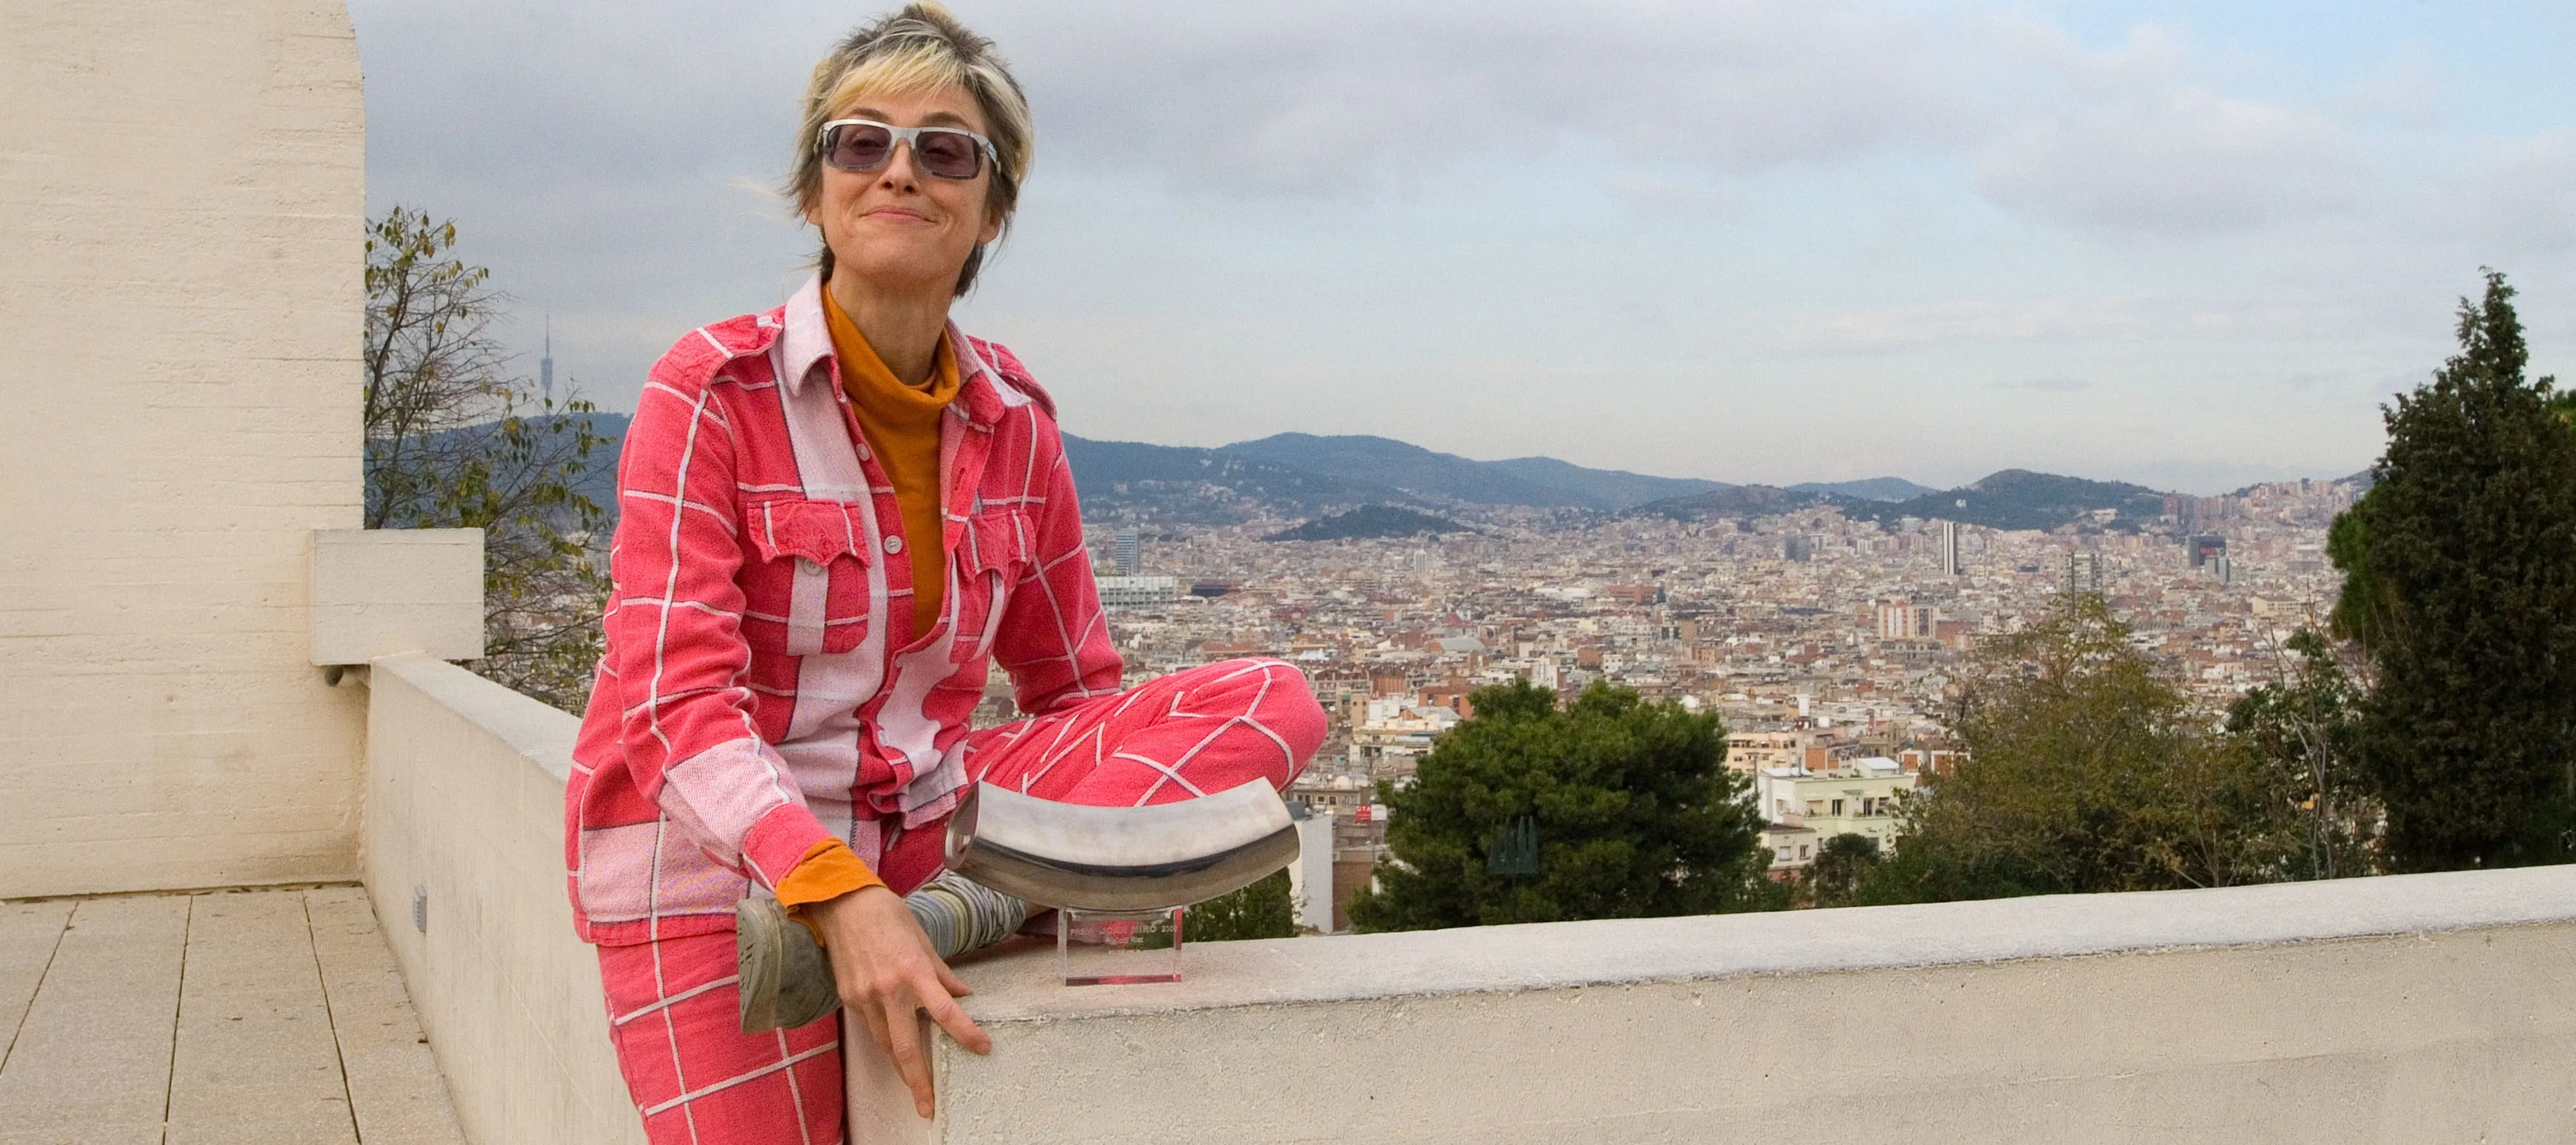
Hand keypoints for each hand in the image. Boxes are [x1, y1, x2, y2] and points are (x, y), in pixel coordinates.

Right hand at [805, 885, 992, 1118]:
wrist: (843, 904)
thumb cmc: (888, 915)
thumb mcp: (923, 939)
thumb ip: (943, 972)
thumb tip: (962, 995)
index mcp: (913, 970)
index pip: (945, 1010)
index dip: (966, 1033)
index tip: (983, 1048)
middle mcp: (888, 988)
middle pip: (906, 1046)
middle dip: (918, 1080)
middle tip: (928, 1106)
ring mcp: (865, 995)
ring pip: (885, 1044)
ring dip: (901, 1067)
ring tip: (914, 1084)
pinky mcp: (849, 998)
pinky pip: (870, 1029)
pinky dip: (885, 1042)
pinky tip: (894, 1050)